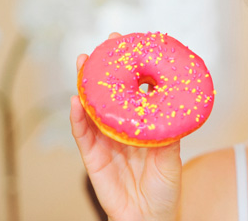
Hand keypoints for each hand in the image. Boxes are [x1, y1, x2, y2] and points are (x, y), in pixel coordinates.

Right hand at [70, 33, 181, 220]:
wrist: (149, 218)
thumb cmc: (165, 189)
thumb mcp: (171, 159)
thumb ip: (168, 136)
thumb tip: (171, 111)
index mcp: (143, 125)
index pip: (137, 92)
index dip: (135, 70)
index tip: (135, 47)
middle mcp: (123, 128)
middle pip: (111, 94)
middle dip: (107, 69)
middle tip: (106, 45)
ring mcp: (106, 140)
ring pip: (93, 108)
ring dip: (87, 85)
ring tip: (84, 63)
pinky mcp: (92, 157)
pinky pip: (82, 134)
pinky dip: (77, 117)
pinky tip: (76, 100)